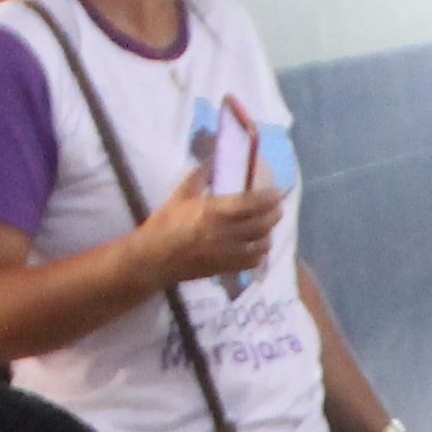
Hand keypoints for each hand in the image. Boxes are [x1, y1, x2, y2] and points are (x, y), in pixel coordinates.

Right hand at [136, 149, 287, 288]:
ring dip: (269, 234)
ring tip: (269, 226)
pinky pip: (252, 262)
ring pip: (260, 244)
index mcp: (213, 211)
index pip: (250, 203)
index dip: (267, 198)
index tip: (277, 192)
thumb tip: (213, 162)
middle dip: (274, 214)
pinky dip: (260, 254)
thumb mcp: (179, 196)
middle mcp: (225, 232)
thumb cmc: (164, 224)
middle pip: (261, 224)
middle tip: (278, 207)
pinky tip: (259, 247)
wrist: (154, 259)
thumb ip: (199, 178)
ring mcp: (227, 253)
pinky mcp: (226, 268)